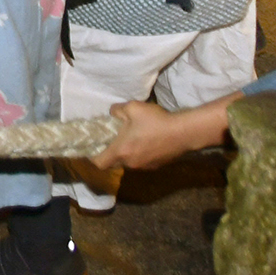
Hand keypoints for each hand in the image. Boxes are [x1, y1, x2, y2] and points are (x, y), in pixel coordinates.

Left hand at [94, 98, 231, 170]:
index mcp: (121, 151)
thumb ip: (116, 110)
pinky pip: (141, 162)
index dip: (92, 157)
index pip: (99, 163)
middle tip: (112, 138)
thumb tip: (112, 113)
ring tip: (131, 137)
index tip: (92, 148)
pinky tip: (146, 141)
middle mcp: (131, 163)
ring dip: (126, 153)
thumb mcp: (132, 107)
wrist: (183, 133)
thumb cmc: (154, 120)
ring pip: (128, 162)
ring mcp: (144, 166)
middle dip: (111, 153)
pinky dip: (139, 154)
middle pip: (114, 163)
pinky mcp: (156, 166)